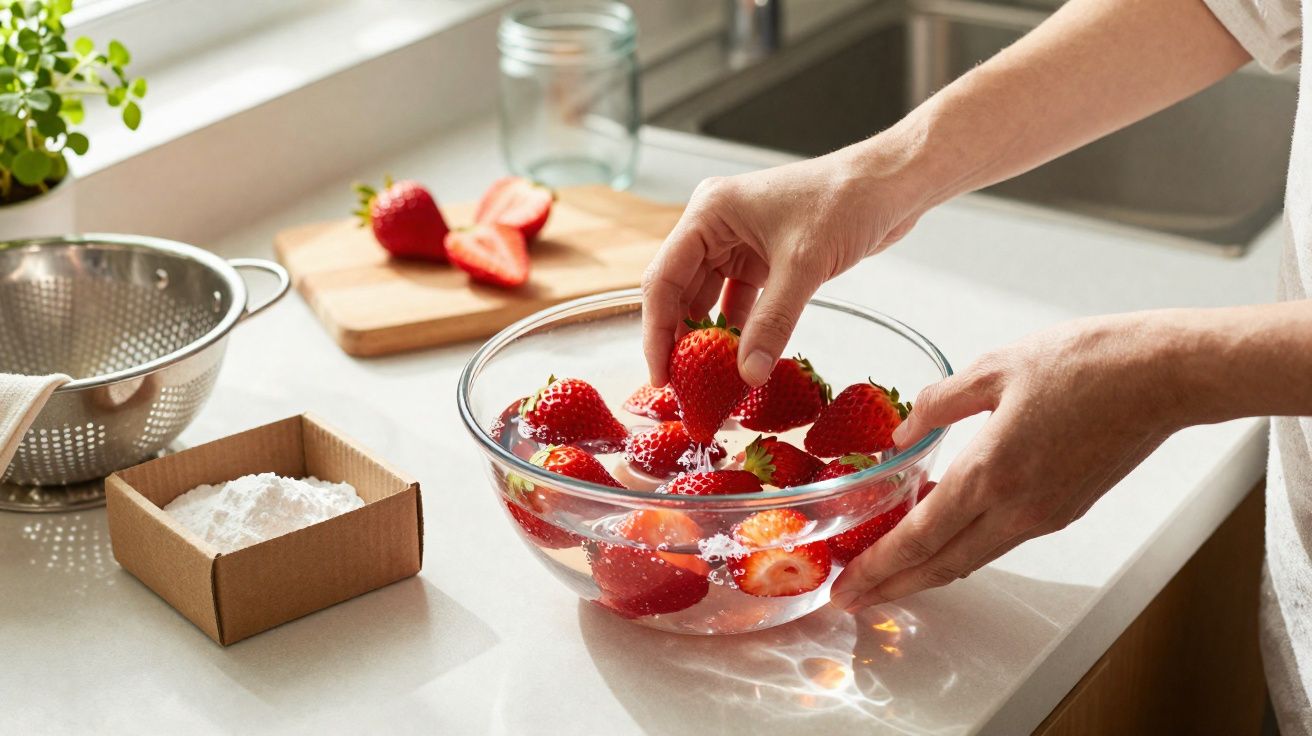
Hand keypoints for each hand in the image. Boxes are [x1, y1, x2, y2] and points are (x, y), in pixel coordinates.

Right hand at [641, 143, 929, 386]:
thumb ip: (772, 323)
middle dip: (681, 340)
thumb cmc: (845, 201)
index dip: (657, 331)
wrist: (891, 184)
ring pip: (709, 299)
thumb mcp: (803, 266)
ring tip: (706, 382)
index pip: (664, 279)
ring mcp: (739, 242)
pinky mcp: (764, 258)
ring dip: (710, 338)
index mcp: (709, 213)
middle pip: (680, 292)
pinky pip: (740, 302)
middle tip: (680, 388)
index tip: (660, 376)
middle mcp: (716, 226)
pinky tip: (740, 361)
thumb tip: (747, 375)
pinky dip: (739, 330)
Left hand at [828, 313, 1188, 611]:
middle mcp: (1018, 507)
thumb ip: (939, 404)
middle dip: (892, 586)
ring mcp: (1045, 514)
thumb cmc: (1087, 362)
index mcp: (993, 472)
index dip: (879, 567)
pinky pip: (999, 539)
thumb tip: (902, 433)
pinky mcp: (1065, 508)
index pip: (920, 537)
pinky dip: (961, 546)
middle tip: (853, 599)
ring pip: (972, 556)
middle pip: (942, 564)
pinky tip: (939, 532)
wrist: (1164, 375)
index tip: (847, 586)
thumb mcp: (995, 367)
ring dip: (926, 570)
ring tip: (887, 574)